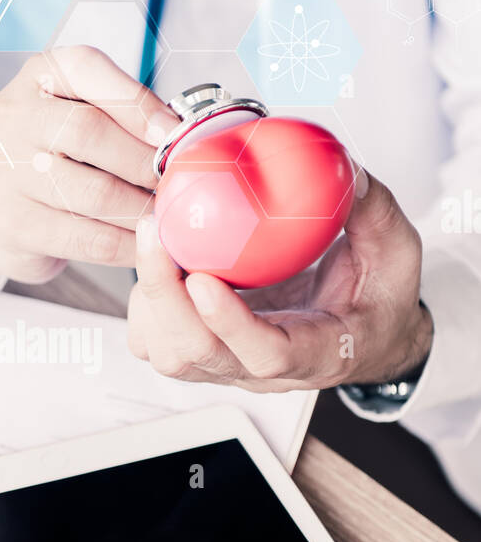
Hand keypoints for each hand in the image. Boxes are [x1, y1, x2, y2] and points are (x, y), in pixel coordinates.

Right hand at [0, 47, 177, 281]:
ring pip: (93, 193)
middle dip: (144, 161)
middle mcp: (14, 117)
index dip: (136, 102)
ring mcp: (7, 173)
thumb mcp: (81, 110)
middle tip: (178, 182)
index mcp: (39, 76)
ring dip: (143, 208)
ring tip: (170, 214)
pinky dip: (128, 244)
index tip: (175, 133)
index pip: (86, 69)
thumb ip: (125, 111)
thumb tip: (187, 137)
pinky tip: (148, 244)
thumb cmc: (57, 152)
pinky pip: (86, 238)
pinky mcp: (14, 225)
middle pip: (87, 132)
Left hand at [127, 169, 433, 389]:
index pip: (267, 355)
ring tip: (154, 238)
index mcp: (318, 352)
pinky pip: (157, 343)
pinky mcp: (205, 354)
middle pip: (198, 354)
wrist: (366, 335)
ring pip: (170, 354)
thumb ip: (373, 211)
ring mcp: (229, 367)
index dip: (230, 323)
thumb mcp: (395, 252)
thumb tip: (346, 169)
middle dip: (165, 294)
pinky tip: (158, 257)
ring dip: (151, 298)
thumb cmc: (379, 299)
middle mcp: (264, 371)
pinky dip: (147, 304)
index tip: (203, 280)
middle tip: (155, 232)